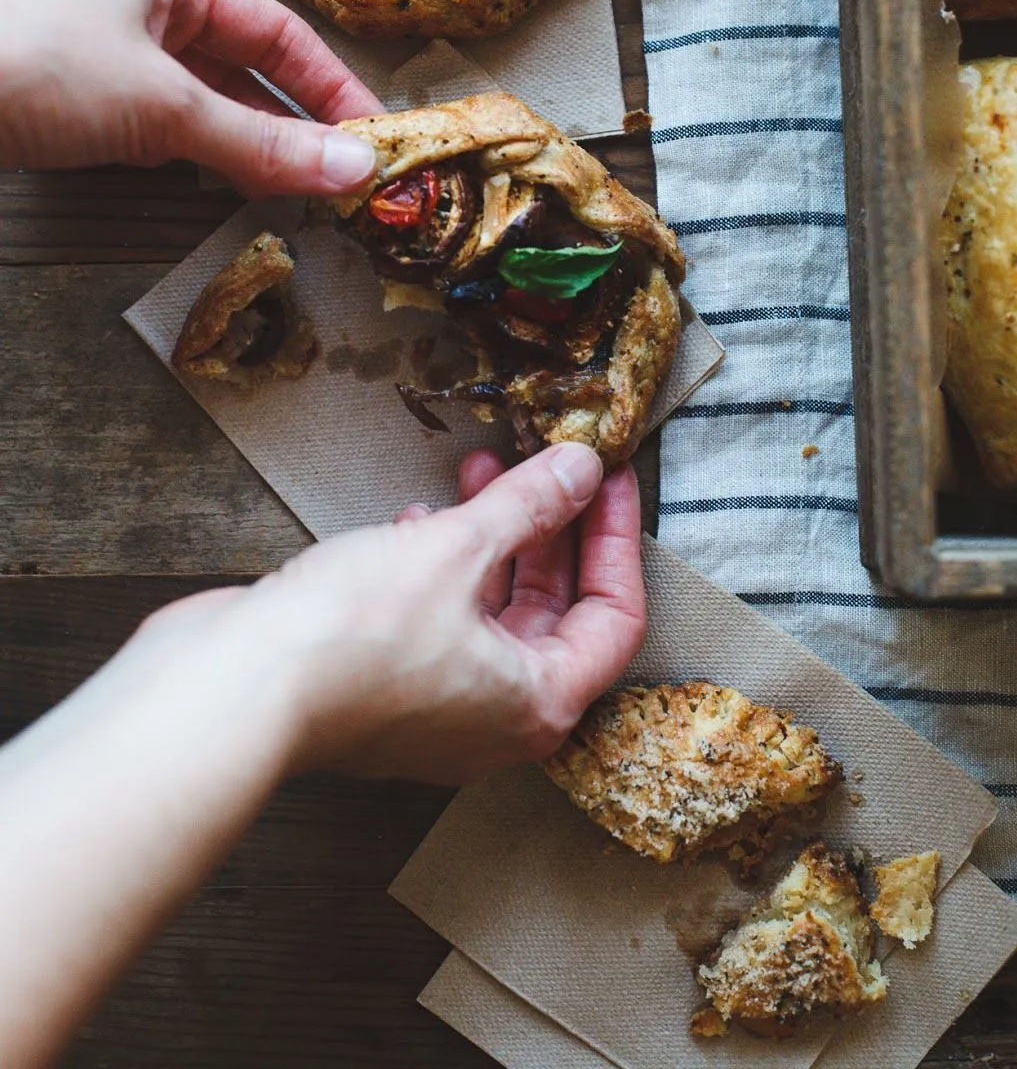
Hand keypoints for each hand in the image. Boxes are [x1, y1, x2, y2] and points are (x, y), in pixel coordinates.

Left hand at [0, 0, 381, 194]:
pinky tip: (229, 191)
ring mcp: (102, 62)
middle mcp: (137, 10)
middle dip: (293, 124)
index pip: (274, 32)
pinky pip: (159, 134)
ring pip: (200, 108)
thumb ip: (259, 144)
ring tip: (302, 192)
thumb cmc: (30, 63)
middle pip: (240, 72)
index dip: (328, 86)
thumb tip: (349, 167)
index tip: (370, 135)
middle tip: (345, 176)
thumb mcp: (162, 104)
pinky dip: (199, 163)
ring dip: (249, 149)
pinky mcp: (72, 110)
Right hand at [138, 442, 645, 784]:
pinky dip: (438, 566)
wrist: (234, 688)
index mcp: (536, 703)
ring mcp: (433, 710)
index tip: (607, 478)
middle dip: (548, 529)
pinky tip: (416, 519)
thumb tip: (582, 469)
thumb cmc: (351, 640)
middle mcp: (492, 719)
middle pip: (552, 613)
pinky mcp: (382, 689)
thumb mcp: (458, 548)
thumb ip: (528, 505)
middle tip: (547, 464)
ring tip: (479, 473)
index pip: (613, 618)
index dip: (614, 537)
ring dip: (492, 539)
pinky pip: (436, 620)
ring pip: (489, 612)